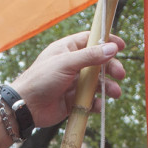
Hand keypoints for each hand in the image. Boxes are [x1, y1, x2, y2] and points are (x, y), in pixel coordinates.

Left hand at [11, 31, 126, 126]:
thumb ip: (90, 56)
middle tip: (120, 74)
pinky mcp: (73, 101)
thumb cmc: (41, 79)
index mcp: (68, 50)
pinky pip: (90, 100)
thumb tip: (112, 48)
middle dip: (111, 68)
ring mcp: (73, 83)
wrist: (26, 106)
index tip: (121, 46)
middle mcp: (72, 65)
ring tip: (115, 93)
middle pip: (99, 63)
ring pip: (97, 83)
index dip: (107, 42)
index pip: (91, 40)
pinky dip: (96, 103)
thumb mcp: (66, 63)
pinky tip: (97, 105)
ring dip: (108, 87)